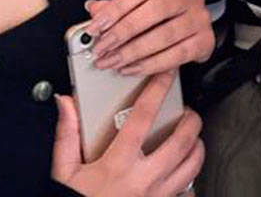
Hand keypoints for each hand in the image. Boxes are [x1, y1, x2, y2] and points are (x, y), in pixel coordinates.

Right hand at [52, 71, 202, 196]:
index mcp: (117, 165)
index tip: (167, 76)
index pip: (143, 117)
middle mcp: (143, 179)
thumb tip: (66, 104)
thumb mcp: (64, 172)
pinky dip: (190, 177)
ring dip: (196, 145)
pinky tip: (183, 170)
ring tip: (190, 136)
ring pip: (192, 164)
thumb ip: (66, 135)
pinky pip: (188, 191)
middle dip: (190, 119)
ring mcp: (157, 196)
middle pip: (181, 140)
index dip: (157, 90)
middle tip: (187, 111)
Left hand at [85, 0, 213, 75]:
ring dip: (134, 52)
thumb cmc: (166, 16)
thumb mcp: (141, 6)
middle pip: (155, 10)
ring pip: (165, 35)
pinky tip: (132, 68)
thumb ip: (118, 8)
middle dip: (123, 32)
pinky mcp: (205, 41)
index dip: (115, 9)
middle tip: (102, 48)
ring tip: (114, 61)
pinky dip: (151, 65)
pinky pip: (176, 55)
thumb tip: (94, 8)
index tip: (95, 27)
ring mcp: (199, 18)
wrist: (194, 29)